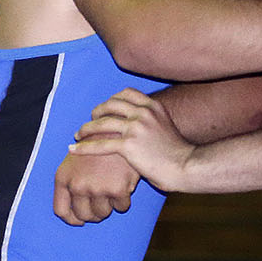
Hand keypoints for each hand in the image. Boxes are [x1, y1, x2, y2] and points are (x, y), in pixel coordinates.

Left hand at [52, 147, 139, 225]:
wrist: (118, 131)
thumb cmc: (95, 145)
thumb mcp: (73, 159)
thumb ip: (69, 183)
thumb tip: (71, 215)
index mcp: (63, 178)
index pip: (61, 211)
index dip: (72, 219)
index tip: (80, 221)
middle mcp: (78, 185)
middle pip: (84, 216)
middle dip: (93, 214)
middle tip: (101, 203)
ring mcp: (97, 188)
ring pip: (103, 213)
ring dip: (108, 206)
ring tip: (112, 190)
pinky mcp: (118, 189)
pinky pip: (121, 207)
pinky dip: (123, 201)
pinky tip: (123, 187)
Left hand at [71, 88, 193, 192]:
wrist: (187, 166)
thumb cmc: (179, 153)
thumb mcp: (167, 127)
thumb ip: (152, 121)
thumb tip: (141, 125)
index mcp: (153, 107)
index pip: (126, 93)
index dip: (111, 99)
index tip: (105, 108)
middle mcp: (143, 113)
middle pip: (110, 104)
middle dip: (97, 111)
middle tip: (90, 120)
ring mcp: (135, 128)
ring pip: (101, 123)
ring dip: (86, 128)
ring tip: (77, 134)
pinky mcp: (129, 145)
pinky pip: (100, 145)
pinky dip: (84, 147)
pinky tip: (74, 149)